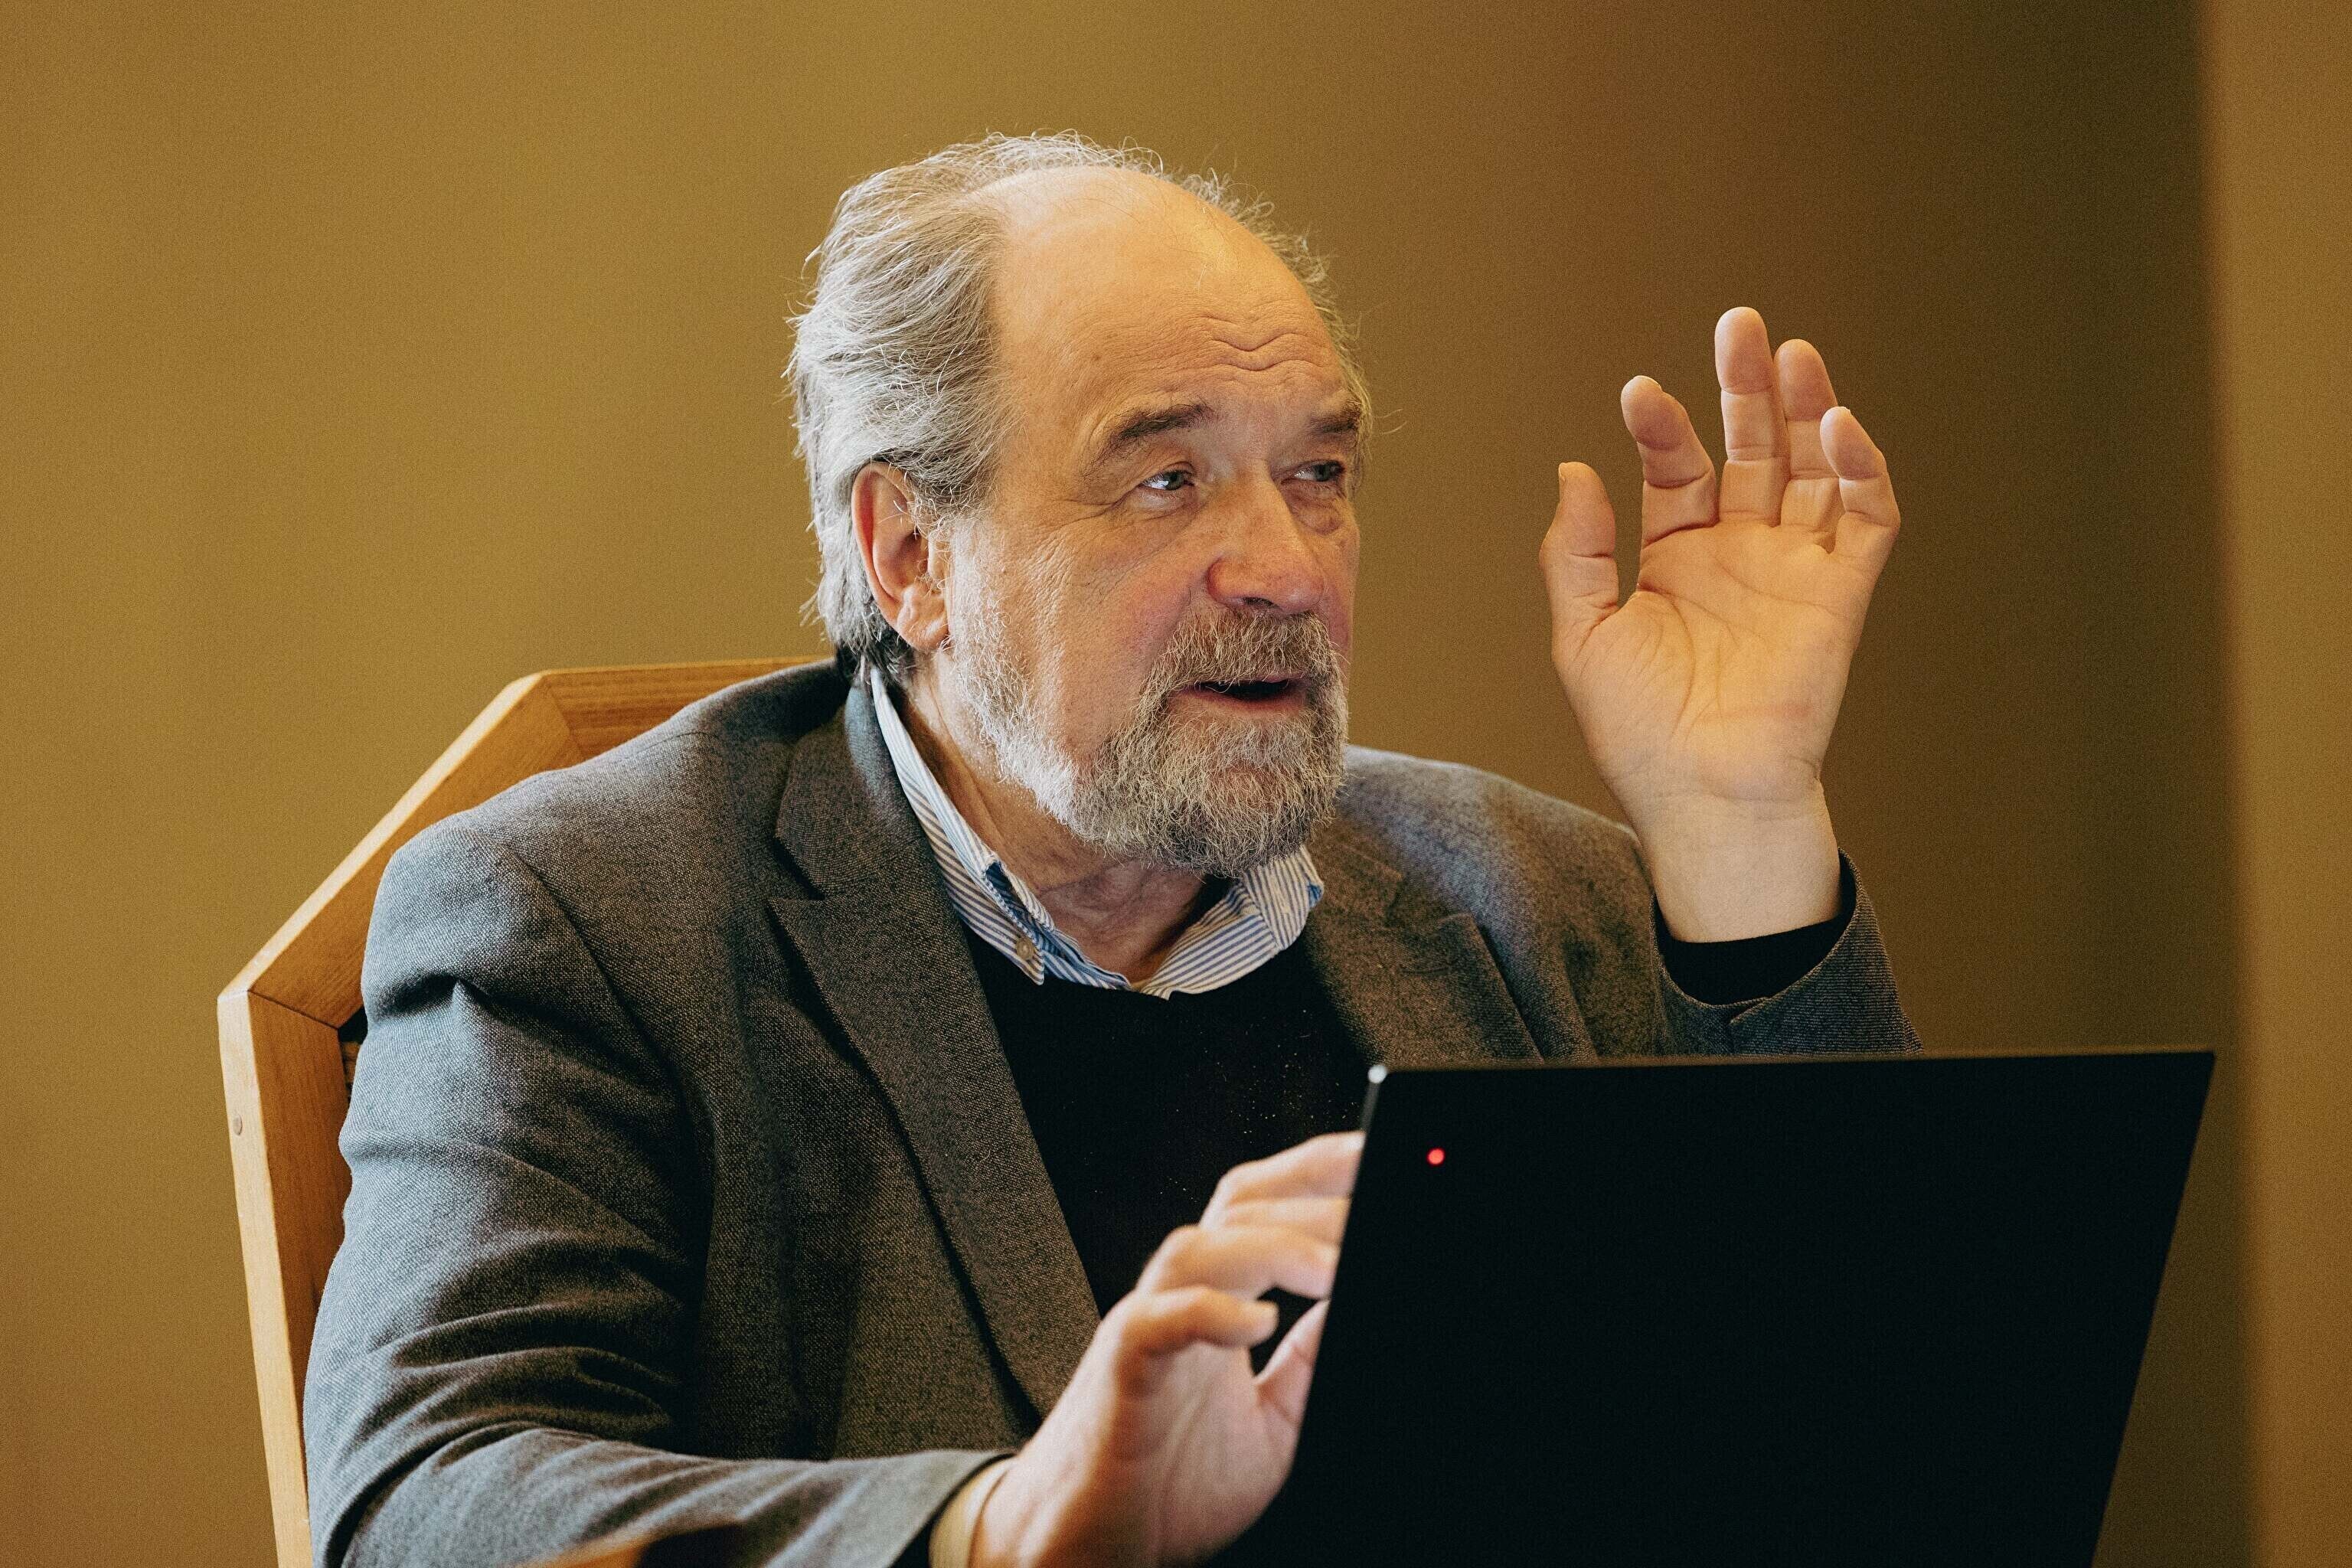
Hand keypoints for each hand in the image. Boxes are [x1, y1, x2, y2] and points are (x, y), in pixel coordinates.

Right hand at [969, 1132, 1360, 1567]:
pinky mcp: (1123, 1368)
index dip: (1320, 1170)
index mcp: (1218, 1296)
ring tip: (1334, 1264)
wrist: (1089, 1542)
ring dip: (1273, 1246)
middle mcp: (1181, 1295)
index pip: (1267, 1205)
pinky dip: (1209, 1312)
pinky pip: (1158, 1322)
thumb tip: (1358, 1304)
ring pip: (1200, 1248)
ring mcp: (1147, 1324)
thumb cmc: (1167, 1482)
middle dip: (1311, 1191)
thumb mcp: (1275, 1419)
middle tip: (1376, 1196)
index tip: (1379, 1155)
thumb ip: (1311, 1359)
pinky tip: (1258, 1321)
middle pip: (1240, 1205)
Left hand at [1537, 307, 1901, 938]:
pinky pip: (1867, 520)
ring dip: (1808, 409)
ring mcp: (1795, 568)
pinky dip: (1861, 471)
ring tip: (1792, 353)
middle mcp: (1740, 551)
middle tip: (1740, 325)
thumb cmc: (1638, 732)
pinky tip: (1838, 427)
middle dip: (1748, 387)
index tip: (1638, 394)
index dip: (1662, 427)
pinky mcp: (1842, 594)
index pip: (1677, 467)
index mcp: (1677, 557)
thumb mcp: (1583, 635)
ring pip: (1812, 468)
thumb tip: (1574, 469)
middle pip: (1752, 448)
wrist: (1700, 794)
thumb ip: (1577, 553)